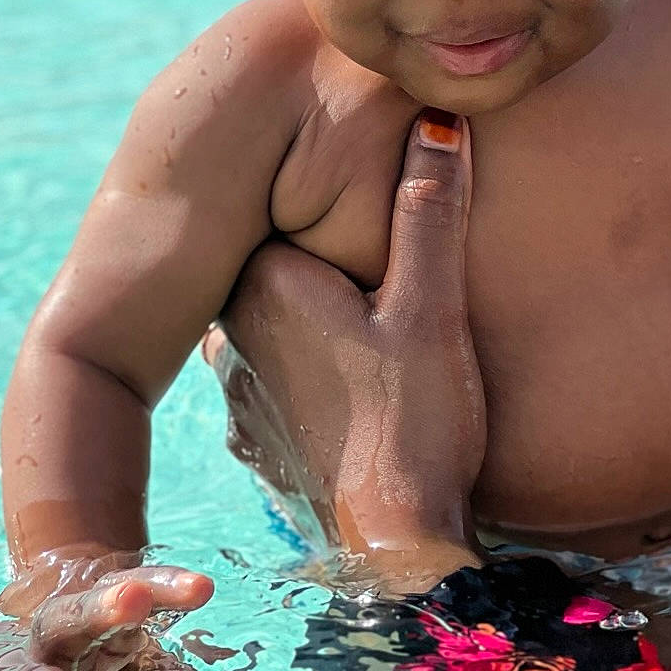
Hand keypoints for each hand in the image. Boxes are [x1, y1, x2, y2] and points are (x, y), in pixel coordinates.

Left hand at [214, 110, 486, 596]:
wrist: (392, 549)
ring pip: (277, 322)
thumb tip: (439, 121)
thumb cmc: (414, 425)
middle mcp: (232, 332)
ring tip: (370, 317)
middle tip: (375, 253)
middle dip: (324, 253)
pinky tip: (355, 381)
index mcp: (263, 284)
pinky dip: (312, 369)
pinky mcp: (260, 436)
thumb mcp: (432, 309)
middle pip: (281, 264)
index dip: (329, 191)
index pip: (287, 206)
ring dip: (314, 314)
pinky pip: (282, 375)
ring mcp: (240, 390)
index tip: (356, 177)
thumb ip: (430, 212)